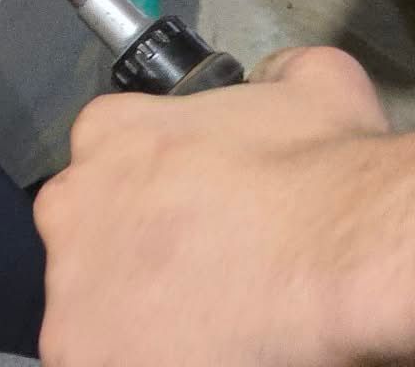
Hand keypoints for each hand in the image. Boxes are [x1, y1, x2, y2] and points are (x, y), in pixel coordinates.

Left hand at [35, 47, 389, 366]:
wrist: (342, 258)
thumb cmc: (323, 170)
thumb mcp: (314, 82)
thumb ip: (276, 75)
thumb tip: (278, 79)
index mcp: (108, 133)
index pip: (109, 154)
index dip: (154, 188)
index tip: (194, 214)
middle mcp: (71, 206)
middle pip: (90, 234)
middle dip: (137, 256)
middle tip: (201, 276)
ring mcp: (72, 292)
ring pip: (93, 309)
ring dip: (138, 318)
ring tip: (205, 327)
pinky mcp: (83, 357)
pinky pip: (99, 360)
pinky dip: (147, 357)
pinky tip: (201, 352)